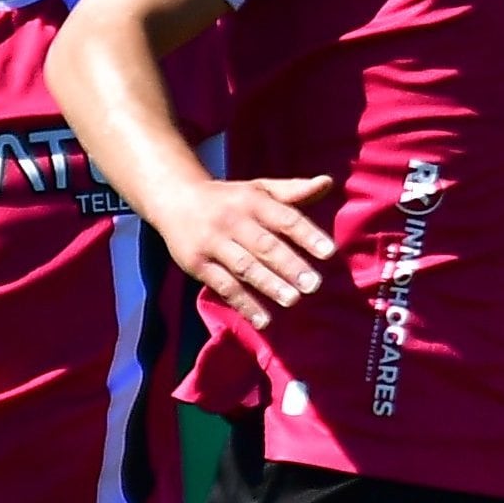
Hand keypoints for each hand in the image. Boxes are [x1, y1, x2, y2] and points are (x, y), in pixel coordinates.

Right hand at [152, 173, 337, 327]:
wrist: (174, 199)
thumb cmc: (229, 198)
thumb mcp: (258, 189)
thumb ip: (293, 191)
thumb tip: (327, 182)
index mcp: (252, 200)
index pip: (284, 218)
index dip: (307, 234)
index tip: (329, 252)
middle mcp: (232, 220)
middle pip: (264, 245)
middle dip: (289, 265)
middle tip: (314, 284)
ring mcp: (213, 243)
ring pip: (244, 267)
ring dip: (268, 284)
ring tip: (292, 300)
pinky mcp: (197, 264)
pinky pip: (223, 286)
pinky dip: (243, 304)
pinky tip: (263, 320)